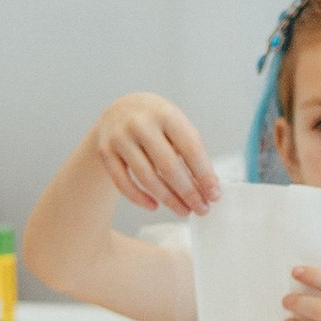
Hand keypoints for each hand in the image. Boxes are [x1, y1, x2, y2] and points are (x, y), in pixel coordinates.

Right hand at [92, 93, 217, 218]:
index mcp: (166, 114)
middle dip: (188, 192)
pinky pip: (123, 182)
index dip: (204, 175)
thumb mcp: (176, 126)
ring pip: (146, 177)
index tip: (215, 195)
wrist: (119, 110)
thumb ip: (193, 152)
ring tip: (184, 210)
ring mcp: (120, 137)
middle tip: (201, 209)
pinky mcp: (105, 151)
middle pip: (168, 166)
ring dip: (168, 199)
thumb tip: (209, 187)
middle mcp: (141, 123)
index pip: (190, 148)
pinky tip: (154, 206)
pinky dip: (139, 198)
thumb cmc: (157, 123)